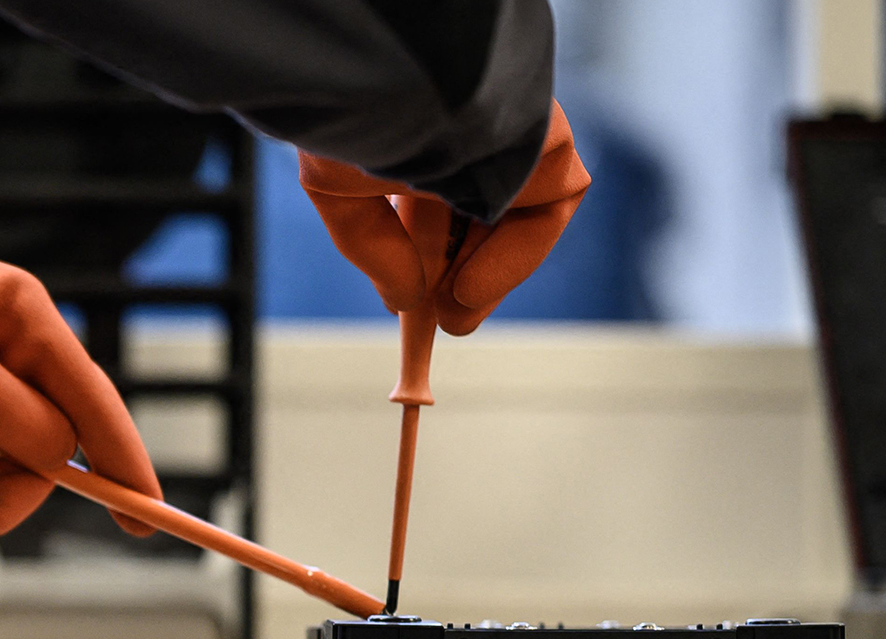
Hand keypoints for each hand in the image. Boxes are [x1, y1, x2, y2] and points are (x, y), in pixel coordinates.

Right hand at [299, 101, 589, 334]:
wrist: (393, 72)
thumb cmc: (353, 110)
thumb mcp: (337, 184)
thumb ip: (371, 244)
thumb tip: (402, 298)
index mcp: (419, 121)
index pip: (438, 193)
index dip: (428, 251)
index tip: (413, 299)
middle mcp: (471, 123)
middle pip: (480, 209)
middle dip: (460, 271)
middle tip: (443, 319)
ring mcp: (513, 129)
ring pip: (514, 211)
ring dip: (487, 272)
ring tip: (452, 313)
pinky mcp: (547, 138)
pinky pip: (548, 205)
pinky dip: (516, 255)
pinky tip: (469, 289)